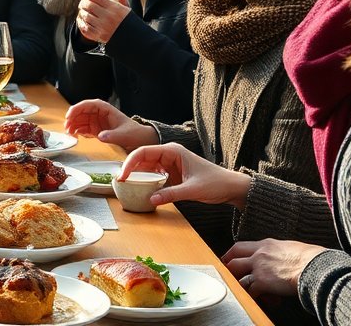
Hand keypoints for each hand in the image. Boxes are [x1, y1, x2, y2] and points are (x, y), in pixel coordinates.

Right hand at [64, 99, 157, 149]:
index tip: (69, 116)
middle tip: (67, 128)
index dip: (77, 109)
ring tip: (69, 134)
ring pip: (79, 121)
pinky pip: (83, 129)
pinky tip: (75, 137)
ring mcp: (96, 122)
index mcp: (105, 109)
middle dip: (72, 118)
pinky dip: (77, 132)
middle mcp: (98, 113)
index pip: (88, 105)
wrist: (140, 140)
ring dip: (73, 126)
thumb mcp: (125, 134)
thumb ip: (112, 136)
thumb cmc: (134, 133)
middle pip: (80, 112)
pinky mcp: (95, 130)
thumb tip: (100, 136)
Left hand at [76, 0, 130, 42]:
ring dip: (81, 12)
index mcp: (114, 8)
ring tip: (82, 11)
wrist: (133, 38)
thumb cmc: (129, 22)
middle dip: (83, 2)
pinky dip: (81, 23)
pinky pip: (85, 28)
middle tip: (82, 2)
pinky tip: (81, 20)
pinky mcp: (99, 36)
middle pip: (88, 5)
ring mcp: (102, 27)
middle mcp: (107, 17)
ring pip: (85, 16)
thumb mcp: (127, 8)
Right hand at [121, 143, 251, 208]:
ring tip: (126, 185)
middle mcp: (169, 154)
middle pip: (142, 158)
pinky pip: (154, 175)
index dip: (130, 162)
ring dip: (137, 175)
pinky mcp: (172, 173)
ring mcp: (170, 163)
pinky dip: (146, 181)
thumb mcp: (193, 190)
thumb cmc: (216, 183)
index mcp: (173, 151)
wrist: (231, 187)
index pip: (144, 152)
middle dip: (130, 168)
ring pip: (146, 167)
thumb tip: (151, 200)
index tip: (123, 175)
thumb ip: (171, 194)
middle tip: (120, 181)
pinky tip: (140, 188)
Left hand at [222, 239, 325, 300]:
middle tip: (229, 275)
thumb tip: (283, 256)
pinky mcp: (262, 282)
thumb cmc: (312, 257)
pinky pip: (251, 291)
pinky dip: (256, 297)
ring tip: (248, 292)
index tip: (230, 260)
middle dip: (228, 268)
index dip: (232, 254)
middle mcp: (259, 254)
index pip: (241, 246)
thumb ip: (280, 251)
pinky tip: (266, 300)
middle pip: (233, 259)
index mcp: (266, 244)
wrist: (316, 266)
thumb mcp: (291, 247)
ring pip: (238, 277)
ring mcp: (259, 268)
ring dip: (242, 286)